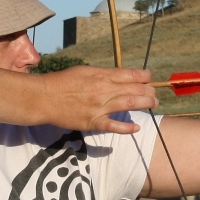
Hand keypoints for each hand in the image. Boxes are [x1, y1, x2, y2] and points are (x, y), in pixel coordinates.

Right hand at [38, 64, 158, 134]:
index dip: (143, 76)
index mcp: (101, 75)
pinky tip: (136, 128)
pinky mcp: (92, 122)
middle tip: (155, 94)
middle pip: (132, 89)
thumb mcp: (84, 71)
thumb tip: (119, 77)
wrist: (44, 97)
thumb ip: (102, 74)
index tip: (149, 78)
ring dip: (144, 103)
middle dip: (148, 91)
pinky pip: (113, 126)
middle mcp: (103, 90)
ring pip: (128, 104)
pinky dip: (126, 128)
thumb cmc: (62, 82)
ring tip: (153, 104)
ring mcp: (99, 107)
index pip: (129, 74)